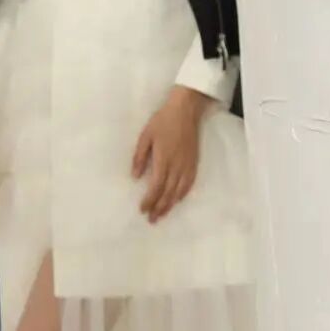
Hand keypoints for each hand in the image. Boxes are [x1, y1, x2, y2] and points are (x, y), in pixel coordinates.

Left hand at [131, 84, 211, 223]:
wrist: (186, 110)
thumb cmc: (162, 121)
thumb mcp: (145, 136)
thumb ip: (140, 157)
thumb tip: (135, 176)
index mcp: (164, 160)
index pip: (156, 187)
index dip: (149, 200)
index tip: (142, 210)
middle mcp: (177, 166)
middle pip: (168, 193)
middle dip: (159, 208)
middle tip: (151, 219)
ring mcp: (188, 165)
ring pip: (179, 191)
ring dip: (170, 205)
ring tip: (162, 215)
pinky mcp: (194, 163)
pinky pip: (189, 184)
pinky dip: (182, 195)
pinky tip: (177, 200)